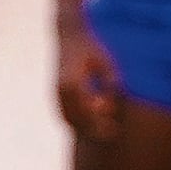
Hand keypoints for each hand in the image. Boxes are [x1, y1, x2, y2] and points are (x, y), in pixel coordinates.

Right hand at [54, 20, 123, 140]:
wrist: (71, 37)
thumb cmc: (92, 48)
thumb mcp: (106, 61)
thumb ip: (110, 79)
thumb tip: (113, 103)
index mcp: (72, 81)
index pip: (85, 110)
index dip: (99, 121)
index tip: (114, 126)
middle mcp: (61, 89)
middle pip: (76, 118)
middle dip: (93, 129)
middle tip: (113, 132)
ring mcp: (56, 93)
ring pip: (68, 119)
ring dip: (84, 128)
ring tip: (105, 131)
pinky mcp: (56, 94)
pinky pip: (64, 115)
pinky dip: (77, 123)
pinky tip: (93, 125)